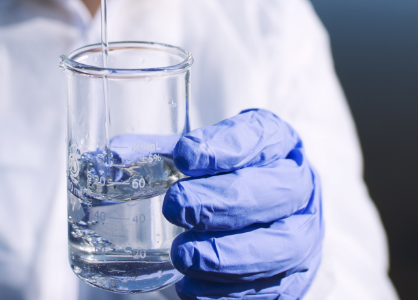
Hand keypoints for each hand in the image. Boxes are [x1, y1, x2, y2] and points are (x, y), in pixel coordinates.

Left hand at [163, 109, 322, 299]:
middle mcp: (299, 183)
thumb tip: (115, 154)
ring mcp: (305, 232)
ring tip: (182, 255)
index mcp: (275, 140)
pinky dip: (230, 293)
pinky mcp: (298, 276)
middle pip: (271, 192)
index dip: (221, 148)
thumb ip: (160, 152)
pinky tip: (192, 288)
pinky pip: (275, 291)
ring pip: (281, 247)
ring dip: (227, 255)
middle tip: (173, 207)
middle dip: (219, 203)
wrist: (268, 204)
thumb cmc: (226, 172)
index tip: (183, 155)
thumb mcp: (200, 151)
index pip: (256, 137)